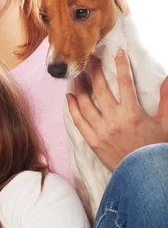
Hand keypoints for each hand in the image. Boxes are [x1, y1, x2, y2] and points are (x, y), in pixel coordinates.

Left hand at [66, 50, 167, 170]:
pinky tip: (69, 96)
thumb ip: (167, 99)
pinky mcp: (93, 141)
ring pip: (86, 103)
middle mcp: (114, 119)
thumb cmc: (155, 149)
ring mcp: (101, 130)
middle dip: (95, 70)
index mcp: (133, 113)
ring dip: (81, 86)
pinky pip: (79, 121)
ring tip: (79, 74)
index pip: (125, 82)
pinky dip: (72, 108)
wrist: (143, 175)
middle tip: (91, 58)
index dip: (121, 65)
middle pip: (100, 88)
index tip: (117, 52)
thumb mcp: (166, 123)